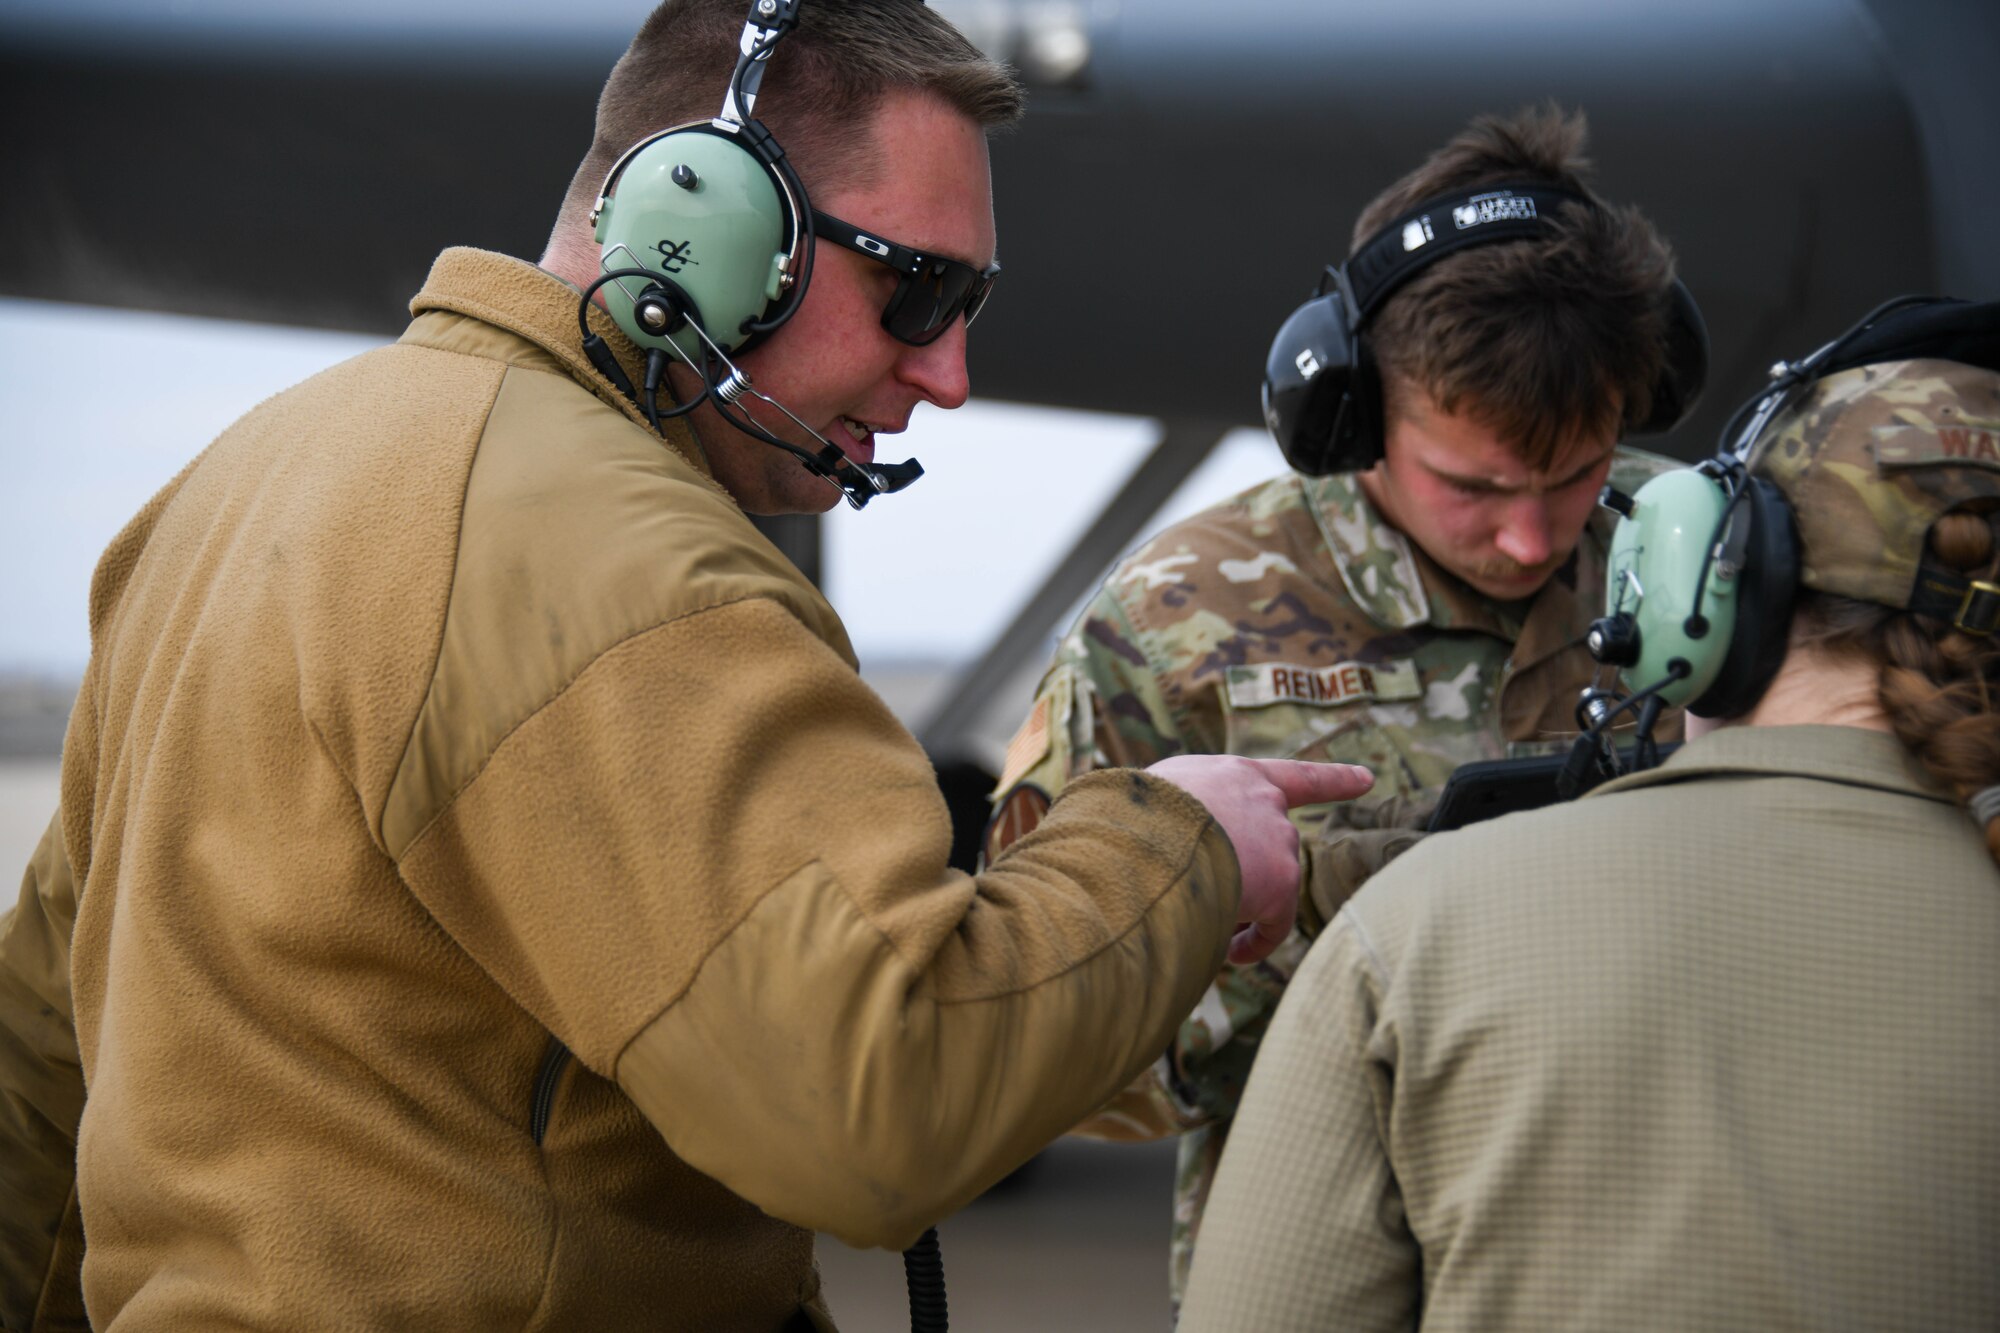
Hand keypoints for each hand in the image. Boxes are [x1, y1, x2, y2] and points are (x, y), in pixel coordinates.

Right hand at [1146, 756, 1373, 963]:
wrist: (1144, 833)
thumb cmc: (1130, 815)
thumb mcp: (1155, 797)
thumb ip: (1178, 815)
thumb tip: (1174, 853)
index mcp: (1236, 775)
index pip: (1296, 777)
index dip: (1334, 779)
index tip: (1369, 779)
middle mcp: (1266, 802)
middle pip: (1268, 848)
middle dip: (1247, 872)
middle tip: (1207, 891)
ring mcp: (1277, 842)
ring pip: (1263, 888)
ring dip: (1234, 905)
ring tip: (1189, 915)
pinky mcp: (1279, 884)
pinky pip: (1272, 926)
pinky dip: (1252, 943)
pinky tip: (1227, 954)